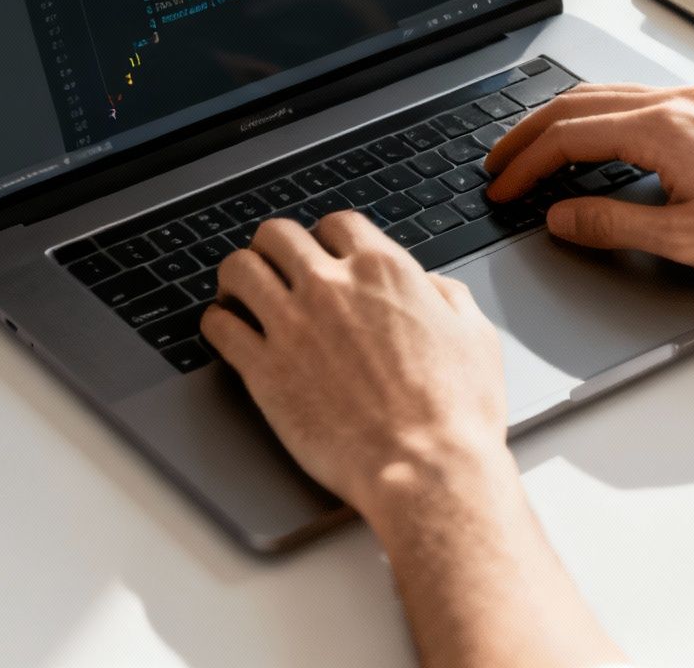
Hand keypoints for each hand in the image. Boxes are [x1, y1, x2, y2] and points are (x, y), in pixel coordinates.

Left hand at [197, 212, 510, 516]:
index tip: (325, 254)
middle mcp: (331, 287)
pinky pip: (219, 326)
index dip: (328, 238)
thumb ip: (447, 297)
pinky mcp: (264, 370)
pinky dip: (218, 323)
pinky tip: (228, 331)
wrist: (426, 470)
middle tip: (276, 269)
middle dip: (275, 248)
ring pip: (239, 268)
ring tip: (240, 293)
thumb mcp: (475, 336)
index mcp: (384, 272)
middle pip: (278, 234)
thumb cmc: (456, 414)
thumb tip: (430, 285)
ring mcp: (292, 325)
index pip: (338, 224)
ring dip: (238, 276)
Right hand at [483, 83, 693, 277]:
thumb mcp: (685, 239)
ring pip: (608, 96)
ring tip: (536, 150)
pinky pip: (639, 100)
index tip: (501, 189)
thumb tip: (561, 217)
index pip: (568, 137)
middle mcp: (677, 102)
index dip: (525, 165)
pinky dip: (600, 117)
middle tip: (498, 164)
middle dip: (529, 135)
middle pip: (578, 105)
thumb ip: (612, 225)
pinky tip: (600, 141)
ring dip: (563, 121)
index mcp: (662, 128)